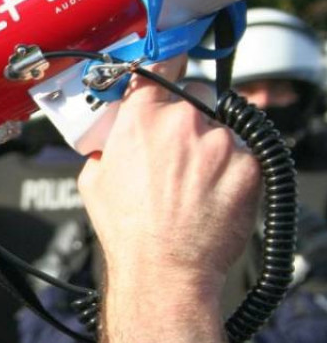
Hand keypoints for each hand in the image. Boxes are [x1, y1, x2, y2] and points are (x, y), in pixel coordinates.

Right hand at [78, 57, 259, 318]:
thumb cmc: (128, 231)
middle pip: (193, 99)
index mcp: (141, 117)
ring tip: (193, 186)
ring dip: (210, 149)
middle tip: (176, 154)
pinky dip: (231, 173)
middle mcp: (183, 121)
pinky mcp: (249, 166)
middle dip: (186, 121)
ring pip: (220, 130)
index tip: (167, 74)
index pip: (157, 73)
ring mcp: (221, 142)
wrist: (165, 268)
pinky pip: (243, 157)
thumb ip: (106, 150)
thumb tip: (112, 147)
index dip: (161, 77)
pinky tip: (211, 198)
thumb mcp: (93, 181)